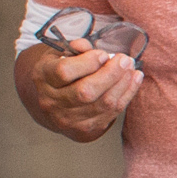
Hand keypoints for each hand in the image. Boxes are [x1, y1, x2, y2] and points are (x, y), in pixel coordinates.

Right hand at [20, 39, 141, 140]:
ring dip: (123, 84)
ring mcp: (67, 119)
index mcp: (43, 77)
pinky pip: (112, 113)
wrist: (52, 103)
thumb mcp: (61, 53)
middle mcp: (51, 101)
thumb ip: (75, 47)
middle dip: (111, 74)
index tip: (102, 54)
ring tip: (132, 68)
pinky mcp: (84, 130)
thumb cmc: (60, 71)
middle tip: (125, 60)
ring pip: (102, 104)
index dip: (88, 62)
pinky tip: (134, 80)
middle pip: (85, 92)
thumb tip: (87, 46)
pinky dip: (127, 95)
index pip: (64, 71)